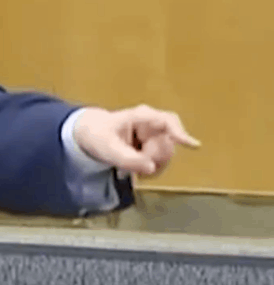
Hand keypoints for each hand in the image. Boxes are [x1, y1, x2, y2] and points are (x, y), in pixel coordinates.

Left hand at [73, 105, 199, 176]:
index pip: (167, 121)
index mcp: (142, 116)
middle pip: (167, 146)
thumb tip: (151, 168)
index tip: (193, 145)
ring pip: (166, 156)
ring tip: (130, 164)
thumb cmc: (97, 134)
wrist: (91, 133)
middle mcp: (154, 123)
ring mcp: (157, 134)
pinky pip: (162, 161)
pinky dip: (151, 168)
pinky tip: (137, 168)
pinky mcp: (156, 146)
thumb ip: (127, 159)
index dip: (181, 133)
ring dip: (150, 164)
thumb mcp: (107, 148)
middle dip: (151, 158)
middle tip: (131, 161)